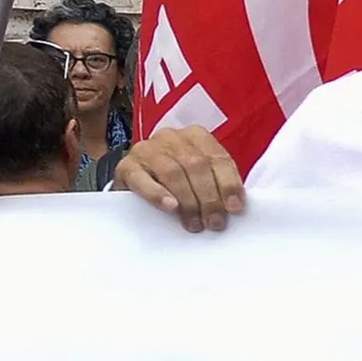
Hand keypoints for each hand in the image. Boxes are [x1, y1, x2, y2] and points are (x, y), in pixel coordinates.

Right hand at [117, 127, 245, 231]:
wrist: (137, 181)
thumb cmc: (176, 182)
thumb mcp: (200, 177)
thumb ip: (216, 184)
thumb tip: (233, 206)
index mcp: (196, 136)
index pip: (217, 157)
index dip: (229, 184)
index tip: (235, 208)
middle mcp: (172, 137)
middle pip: (196, 165)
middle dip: (209, 198)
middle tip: (214, 223)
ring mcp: (147, 149)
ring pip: (173, 172)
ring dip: (188, 201)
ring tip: (195, 224)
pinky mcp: (126, 166)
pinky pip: (142, 179)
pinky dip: (158, 194)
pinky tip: (170, 207)